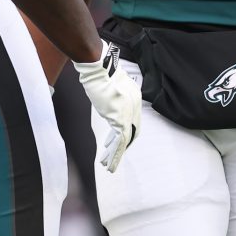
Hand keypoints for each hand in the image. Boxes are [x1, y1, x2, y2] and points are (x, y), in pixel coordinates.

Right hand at [72, 41, 141, 172]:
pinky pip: (119, 142)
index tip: (116, 141)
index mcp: (134, 98)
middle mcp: (135, 107)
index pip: (133, 121)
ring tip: (109, 166)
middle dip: (122, 146)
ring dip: (115, 155)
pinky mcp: (120, 119)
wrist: (100, 68)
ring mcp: (128, 114)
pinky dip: (114, 154)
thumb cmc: (101, 73)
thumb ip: (112, 96)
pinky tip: (108, 163)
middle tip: (113, 157)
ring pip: (125, 140)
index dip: (126, 133)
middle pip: (131, 133)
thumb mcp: (110, 85)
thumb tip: (108, 103)